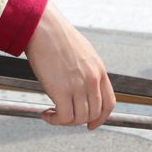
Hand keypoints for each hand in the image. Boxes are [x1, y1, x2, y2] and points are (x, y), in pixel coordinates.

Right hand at [25, 1, 115, 128]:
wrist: (43, 27)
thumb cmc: (56, 36)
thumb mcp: (82, 52)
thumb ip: (87, 70)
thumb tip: (81, 85)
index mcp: (99, 69)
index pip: (109, 103)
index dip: (101, 118)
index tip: (90, 124)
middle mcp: (92, 79)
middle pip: (94, 113)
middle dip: (79, 121)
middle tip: (63, 117)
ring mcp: (78, 85)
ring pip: (78, 118)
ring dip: (64, 121)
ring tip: (52, 114)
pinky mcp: (61, 90)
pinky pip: (64, 117)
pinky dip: (54, 120)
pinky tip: (46, 114)